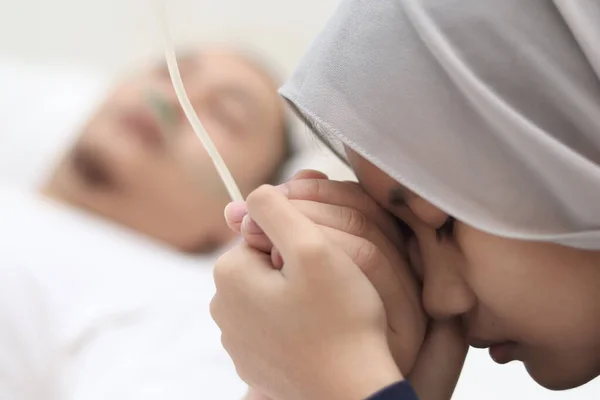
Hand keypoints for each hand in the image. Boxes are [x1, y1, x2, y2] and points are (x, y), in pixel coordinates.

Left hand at [226, 171, 426, 374]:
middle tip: (333, 282)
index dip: (298, 235)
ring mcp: (237, 340)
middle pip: (264, 261)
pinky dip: (295, 321)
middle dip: (295, 262)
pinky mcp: (254, 362)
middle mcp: (223, 309)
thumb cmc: (339, 319)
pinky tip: (321, 333)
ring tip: (330, 310)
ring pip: (271, 293)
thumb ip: (278, 208)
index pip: (261, 231)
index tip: (325, 254)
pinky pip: (274, 324)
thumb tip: (255, 195)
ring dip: (297, 291)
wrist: (350, 393)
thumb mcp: (311, 247)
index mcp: (230, 275)